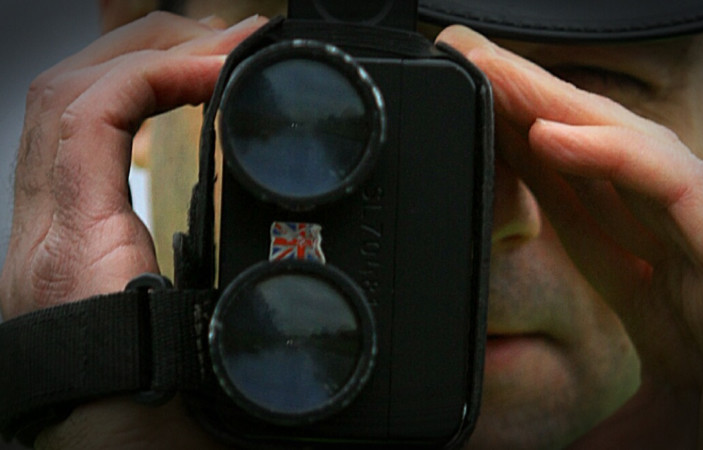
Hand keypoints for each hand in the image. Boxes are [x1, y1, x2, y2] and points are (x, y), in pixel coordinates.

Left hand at [0, 11, 266, 448]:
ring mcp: (47, 233)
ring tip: (208, 55)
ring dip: (137, 63)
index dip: (161, 69)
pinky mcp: (65, 239)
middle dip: (153, 43)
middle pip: (66, 90)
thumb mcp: (217, 363)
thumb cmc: (145, 436)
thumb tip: (300, 246)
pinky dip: (129, 101)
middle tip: (234, 41)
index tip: (233, 67)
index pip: (86, 117)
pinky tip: (175, 101)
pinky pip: (77, 141)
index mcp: (77, 260)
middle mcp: (46, 235)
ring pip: (64, 107)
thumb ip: (250, 301)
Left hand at [438, 26, 702, 447]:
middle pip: (591, 155)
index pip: (572, 192)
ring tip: (493, 73)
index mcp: (645, 275)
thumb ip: (579, 416)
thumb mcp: (633, 414)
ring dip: (557, 106)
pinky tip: (549, 134)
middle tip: (466, 64)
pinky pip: (669, 181)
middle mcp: (672, 246)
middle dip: (528, 107)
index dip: (520, 149)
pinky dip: (610, 154)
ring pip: (628, 148)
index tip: (469, 119)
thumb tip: (494, 449)